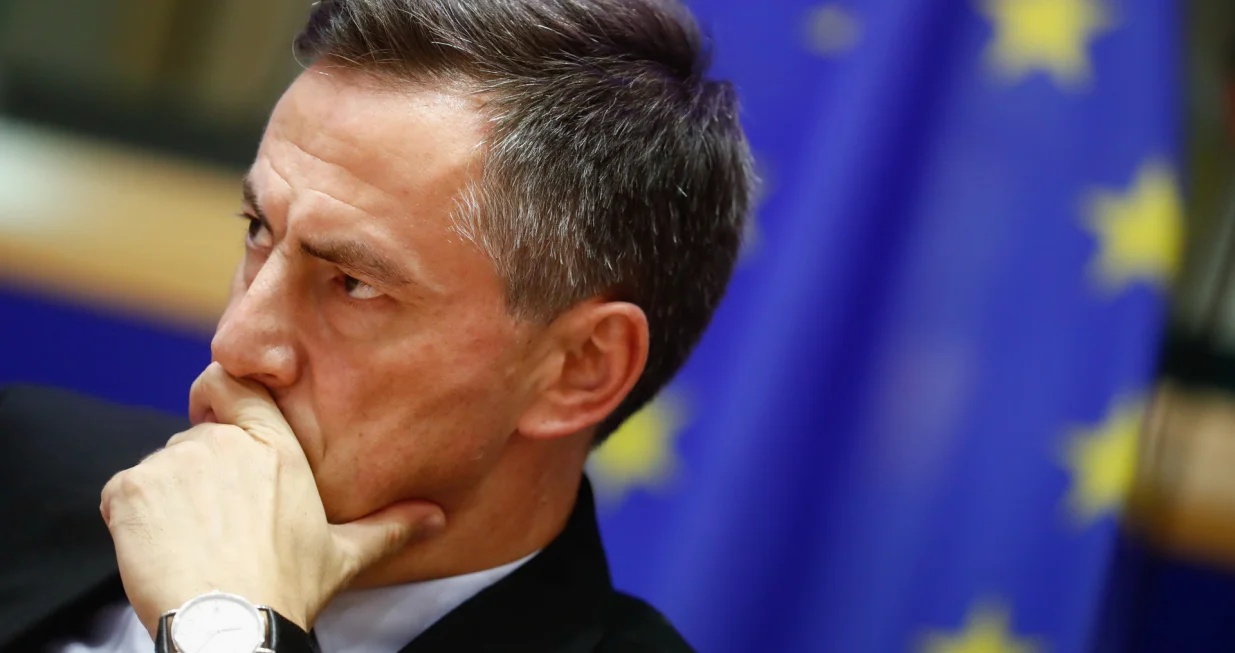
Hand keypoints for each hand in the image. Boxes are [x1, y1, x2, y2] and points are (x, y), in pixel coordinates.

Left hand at [100, 363, 445, 636]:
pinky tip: (162, 552)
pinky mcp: (132, 488)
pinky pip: (124, 494)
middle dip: (200, 478)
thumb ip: (389, 527)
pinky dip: (134, 520)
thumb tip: (437, 518)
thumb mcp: (344, 555)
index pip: (232, 383)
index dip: (219, 393)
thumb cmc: (287, 588)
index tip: (216, 414)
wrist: (231, 625)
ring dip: (168, 502)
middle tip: (217, 528)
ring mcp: (174, 462)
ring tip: (192, 547)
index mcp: (275, 448)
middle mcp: (224, 443)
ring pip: (162, 470)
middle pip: (196, 440)